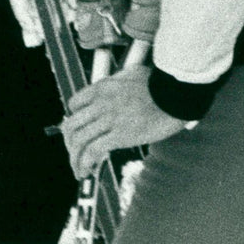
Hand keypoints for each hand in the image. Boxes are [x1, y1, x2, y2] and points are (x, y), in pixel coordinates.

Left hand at [61, 65, 184, 178]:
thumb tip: (113, 85)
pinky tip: (87, 171)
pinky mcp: (120, 135)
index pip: (74, 104)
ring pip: (79, 141)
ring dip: (74, 159)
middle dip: (69, 143)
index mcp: (102, 87)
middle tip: (74, 153)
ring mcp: (110, 119)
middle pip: (71, 125)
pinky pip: (93, 152)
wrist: (175, 94)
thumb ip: (117, 80)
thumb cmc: (158, 83)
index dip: (74, 119)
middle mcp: (101, 103)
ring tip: (78, 169)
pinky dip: (85, 164)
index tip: (78, 130)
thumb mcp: (131, 72)